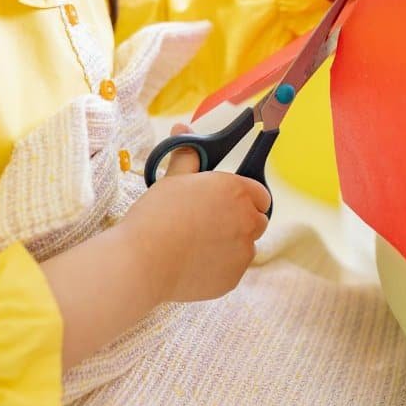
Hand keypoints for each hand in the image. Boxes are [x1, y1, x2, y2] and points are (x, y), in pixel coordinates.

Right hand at [116, 124, 270, 302]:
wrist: (144, 261)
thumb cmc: (157, 215)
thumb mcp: (173, 178)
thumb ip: (187, 155)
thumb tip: (183, 128)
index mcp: (236, 191)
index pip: (261, 194)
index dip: (246, 198)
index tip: (228, 203)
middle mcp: (247, 221)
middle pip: (258, 221)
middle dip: (240, 221)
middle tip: (210, 223)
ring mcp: (242, 252)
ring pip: (246, 247)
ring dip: (231, 245)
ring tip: (197, 245)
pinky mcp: (233, 278)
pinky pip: (233, 270)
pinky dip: (220, 267)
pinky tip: (194, 263)